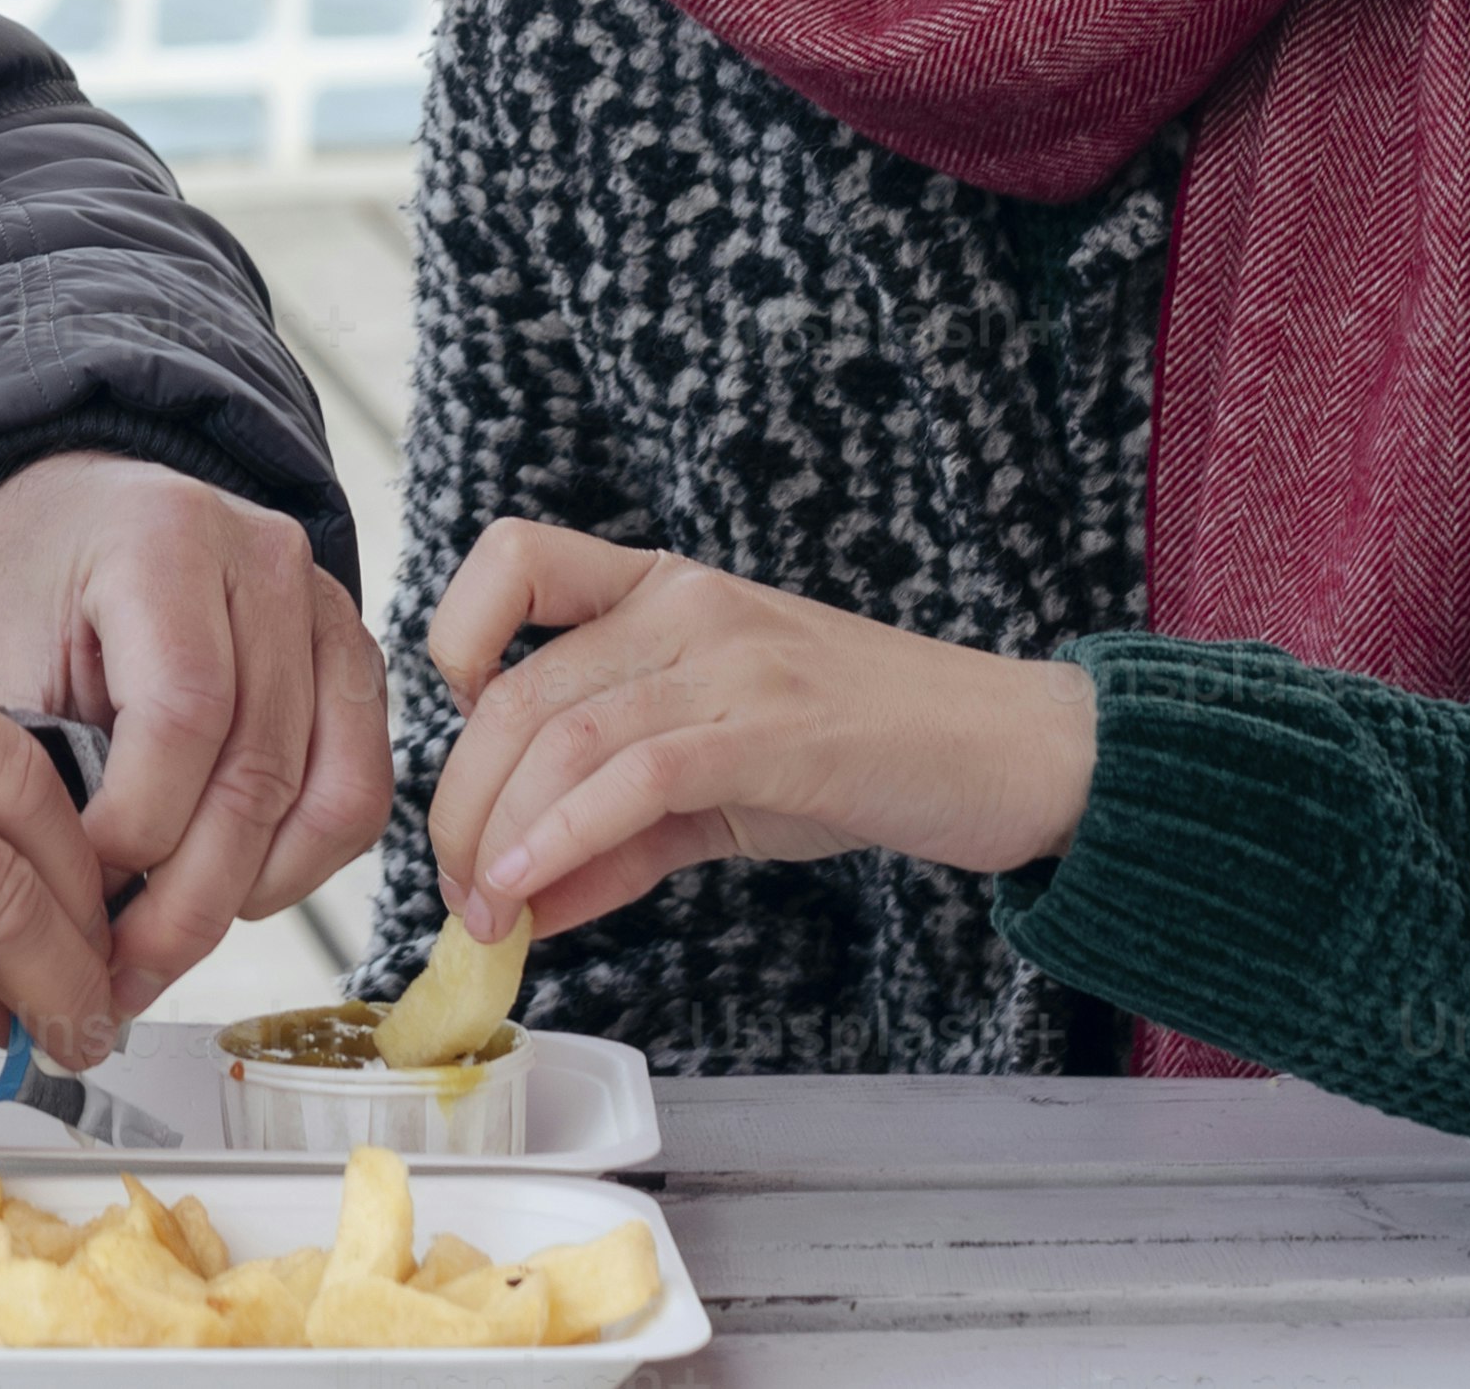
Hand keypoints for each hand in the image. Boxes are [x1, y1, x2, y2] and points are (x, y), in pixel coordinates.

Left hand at [0, 452, 401, 1016]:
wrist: (78, 511)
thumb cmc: (29, 579)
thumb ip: (32, 764)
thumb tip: (51, 918)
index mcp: (164, 540)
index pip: (184, 714)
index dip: (135, 828)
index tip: (76, 893)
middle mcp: (267, 565)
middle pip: (259, 771)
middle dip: (186, 903)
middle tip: (118, 976)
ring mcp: (327, 612)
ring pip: (326, 798)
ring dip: (247, 897)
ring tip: (164, 943)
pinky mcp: (356, 662)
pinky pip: (359, 794)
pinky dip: (300, 867)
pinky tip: (229, 892)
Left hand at [422, 519, 1098, 941]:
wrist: (1015, 750)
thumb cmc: (869, 754)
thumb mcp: (722, 784)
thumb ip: (618, 836)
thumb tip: (519, 903)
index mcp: (662, 591)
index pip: (514, 557)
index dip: (456, 633)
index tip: (455, 733)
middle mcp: (682, 605)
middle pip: (518, 687)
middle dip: (463, 798)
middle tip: (455, 891)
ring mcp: (728, 660)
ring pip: (562, 731)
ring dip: (498, 834)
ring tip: (483, 912)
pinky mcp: (770, 729)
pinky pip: (636, 776)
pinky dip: (564, 838)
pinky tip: (534, 894)